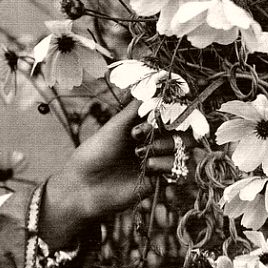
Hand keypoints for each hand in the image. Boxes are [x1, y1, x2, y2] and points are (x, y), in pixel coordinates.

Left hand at [39, 99, 188, 247]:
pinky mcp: (159, 180)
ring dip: (166, 146)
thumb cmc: (94, 153)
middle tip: (140, 134)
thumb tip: (158, 80)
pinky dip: (167, 164)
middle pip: (183, 131)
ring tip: (140, 153)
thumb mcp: (115, 125)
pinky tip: (148, 167)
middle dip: (169, 129)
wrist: (84, 187)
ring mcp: (158, 160)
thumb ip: (138, 107)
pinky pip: (179, 169)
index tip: (157, 113)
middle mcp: (154, 141)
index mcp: (145, 125)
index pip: (173, 114)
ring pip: (182, 149)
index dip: (172, 111)